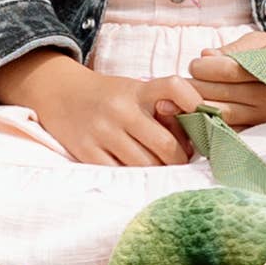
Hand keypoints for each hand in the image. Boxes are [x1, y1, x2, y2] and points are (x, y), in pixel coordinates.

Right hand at [0, 50, 208, 169]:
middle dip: (181, 158)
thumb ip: (163, 106)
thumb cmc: (110, 95)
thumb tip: (197, 134)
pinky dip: (135, 177)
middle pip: (165, 144)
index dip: (195, 104)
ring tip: (163, 168)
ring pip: (145, 164)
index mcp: (138, 90)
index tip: (205, 120)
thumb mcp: (136, 90)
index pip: (174, 87)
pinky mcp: (86, 152)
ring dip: (160, 171)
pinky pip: (120, 173)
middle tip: (184, 160)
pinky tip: (139, 173)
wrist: (60, 92)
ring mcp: (102, 132)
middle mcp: (121, 110)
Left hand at [185, 43, 265, 128]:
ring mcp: (261, 118)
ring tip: (183, 97)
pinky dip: (205, 123)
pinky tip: (196, 113)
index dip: (204, 67)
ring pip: (218, 115)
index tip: (196, 64)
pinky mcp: (256, 131)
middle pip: (219, 94)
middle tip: (181, 81)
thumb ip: (233, 48)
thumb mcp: (261, 43)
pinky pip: (224, 130)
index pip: (227, 71)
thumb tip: (205, 55)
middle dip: (193, 86)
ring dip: (194, 106)